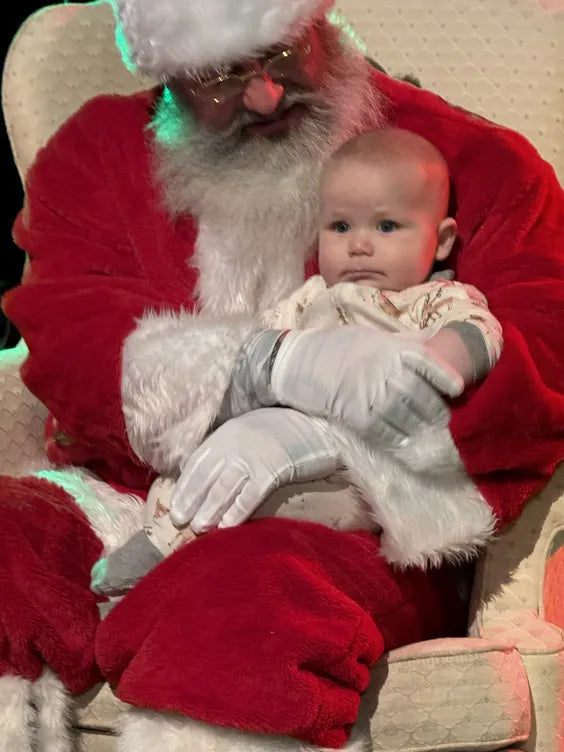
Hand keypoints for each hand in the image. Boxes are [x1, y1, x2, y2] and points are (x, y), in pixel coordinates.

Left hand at [169, 408, 338, 532]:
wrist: (314, 423)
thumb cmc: (281, 429)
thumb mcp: (247, 430)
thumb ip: (228, 448)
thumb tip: (204, 472)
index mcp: (226, 434)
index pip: (197, 463)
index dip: (185, 486)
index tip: (175, 505)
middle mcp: (234, 445)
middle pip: (206, 478)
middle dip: (192, 501)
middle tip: (180, 521)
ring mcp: (252, 459)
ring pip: (223, 489)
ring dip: (209, 510)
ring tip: (199, 528)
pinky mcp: (271, 472)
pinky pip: (249, 496)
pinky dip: (236, 512)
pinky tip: (226, 527)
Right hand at [269, 326, 463, 446]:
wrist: (296, 363)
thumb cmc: (335, 348)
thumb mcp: (370, 337)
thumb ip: (401, 343)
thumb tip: (432, 342)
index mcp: (390, 348)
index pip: (427, 362)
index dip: (446, 377)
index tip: (458, 389)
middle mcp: (384, 370)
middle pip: (422, 395)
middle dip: (436, 411)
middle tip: (444, 421)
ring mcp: (370, 394)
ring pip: (407, 417)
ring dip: (421, 428)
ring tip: (430, 436)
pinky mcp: (356, 415)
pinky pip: (385, 432)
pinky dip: (398, 440)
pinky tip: (406, 444)